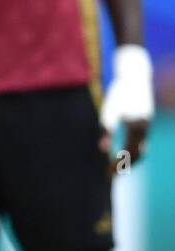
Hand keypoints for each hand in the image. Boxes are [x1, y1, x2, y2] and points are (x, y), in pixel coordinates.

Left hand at [100, 45, 153, 173]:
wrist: (135, 75)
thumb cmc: (119, 93)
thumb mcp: (110, 110)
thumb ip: (107, 129)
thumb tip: (103, 149)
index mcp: (137, 127)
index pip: (131, 154)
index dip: (119, 166)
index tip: (107, 174)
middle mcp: (145, 127)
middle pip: (138, 154)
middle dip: (124, 166)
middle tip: (109, 174)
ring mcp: (146, 123)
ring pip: (142, 148)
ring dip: (129, 159)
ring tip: (114, 165)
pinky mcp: (145, 119)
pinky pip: (141, 140)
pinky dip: (132, 149)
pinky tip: (121, 151)